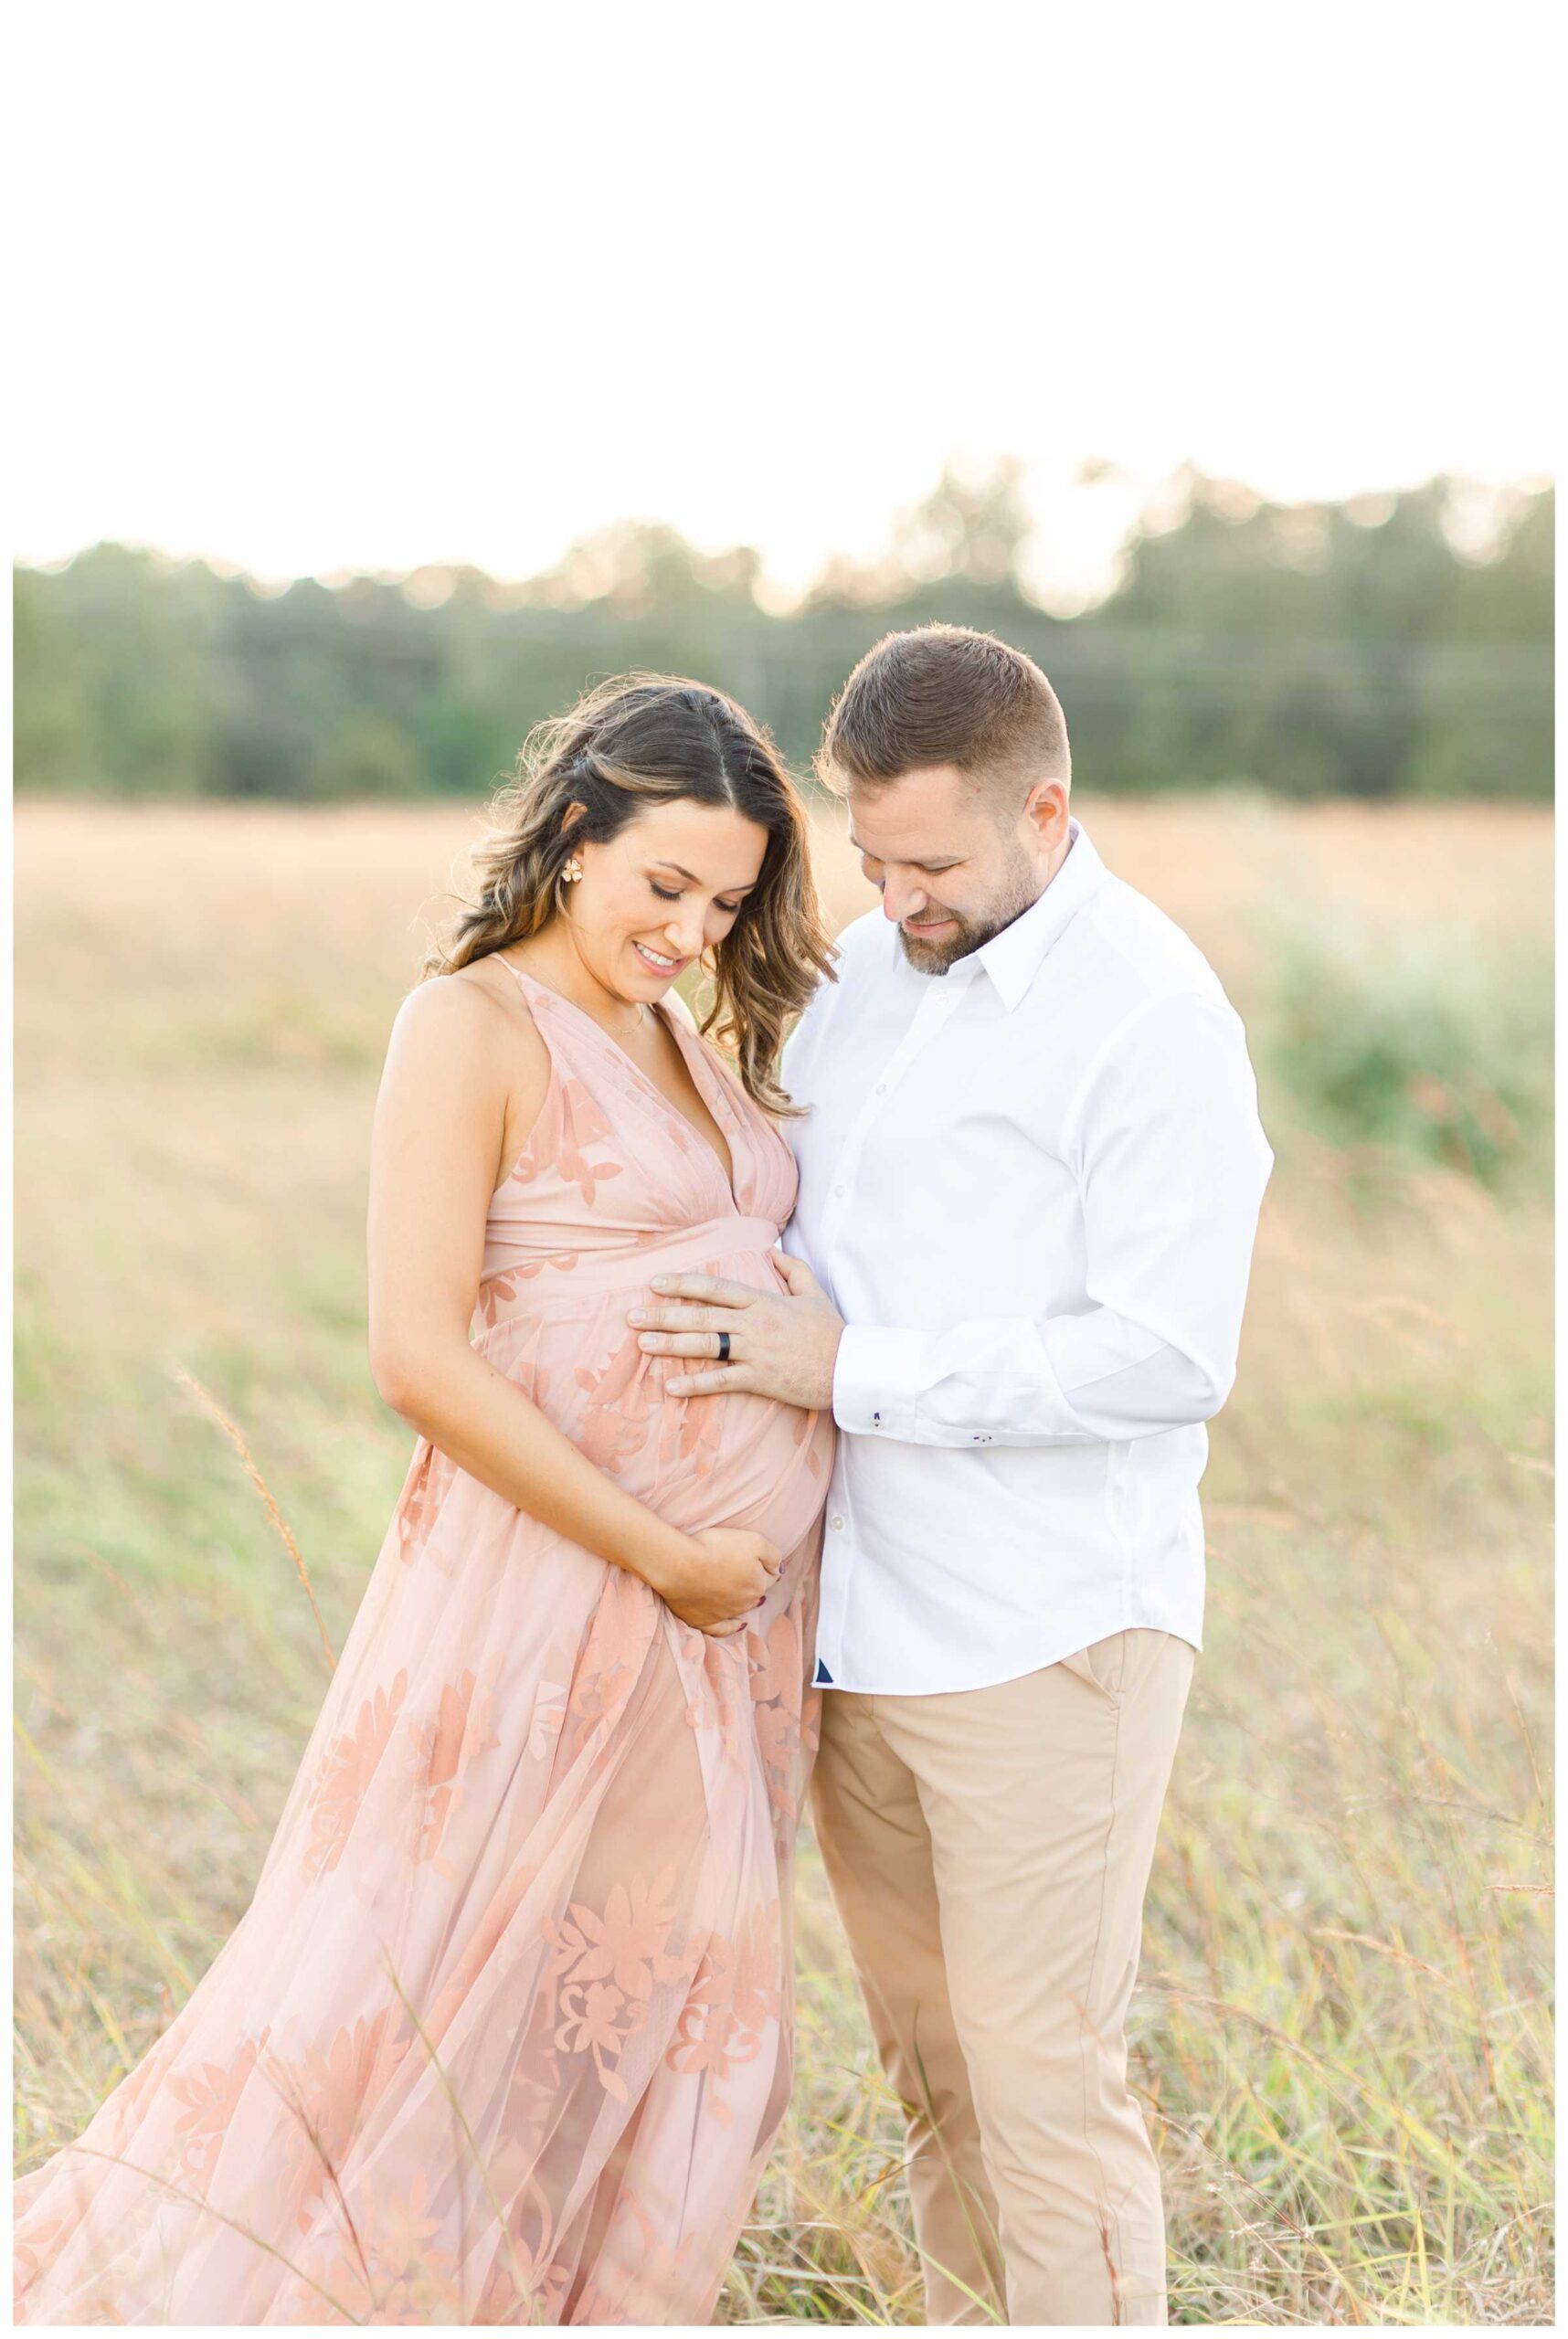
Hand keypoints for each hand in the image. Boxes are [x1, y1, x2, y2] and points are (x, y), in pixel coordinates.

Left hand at [628, 1254, 844, 1407]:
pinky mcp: (761, 1379)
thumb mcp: (814, 1294)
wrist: (851, 1367)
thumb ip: (793, 1270)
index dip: (683, 1285)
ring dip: (670, 1344)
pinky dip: (695, 1384)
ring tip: (641, 1343)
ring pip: (705, 1345)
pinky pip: (721, 1381)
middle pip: (701, 1316)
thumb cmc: (832, 1332)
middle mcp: (754, 1324)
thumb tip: (773, 1250)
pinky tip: (671, 1386)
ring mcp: (756, 1352)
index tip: (655, 1283)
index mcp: (763, 1301)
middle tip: (631, 1316)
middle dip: (663, 1315)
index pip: (715, 1289)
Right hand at [646, 1525, 783, 1636]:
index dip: (765, 1567)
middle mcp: (745, 1602)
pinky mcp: (703, 1621)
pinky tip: (739, 1625)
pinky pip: (723, 1629)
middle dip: (755, 1584)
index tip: (760, 1560)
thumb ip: (773, 1555)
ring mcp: (724, 1614)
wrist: (680, 1566)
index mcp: (758, 1584)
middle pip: (756, 1593)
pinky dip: (732, 1628)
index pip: (770, 1577)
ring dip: (744, 1602)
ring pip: (742, 1609)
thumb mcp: (753, 1541)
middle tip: (747, 1572)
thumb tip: (780, 1569)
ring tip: (741, 1591)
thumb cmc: (716, 1548)